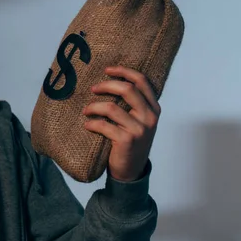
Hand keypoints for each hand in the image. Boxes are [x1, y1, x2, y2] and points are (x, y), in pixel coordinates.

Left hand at [82, 66, 160, 181]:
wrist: (131, 170)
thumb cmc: (131, 141)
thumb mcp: (139, 121)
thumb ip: (133, 104)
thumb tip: (111, 81)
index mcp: (154, 108)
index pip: (141, 81)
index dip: (123, 71)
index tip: (107, 70)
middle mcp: (150, 117)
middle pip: (127, 89)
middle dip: (106, 85)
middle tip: (93, 88)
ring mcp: (139, 129)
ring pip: (111, 107)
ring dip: (94, 107)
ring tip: (86, 110)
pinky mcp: (127, 140)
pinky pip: (104, 125)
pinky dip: (92, 123)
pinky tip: (87, 124)